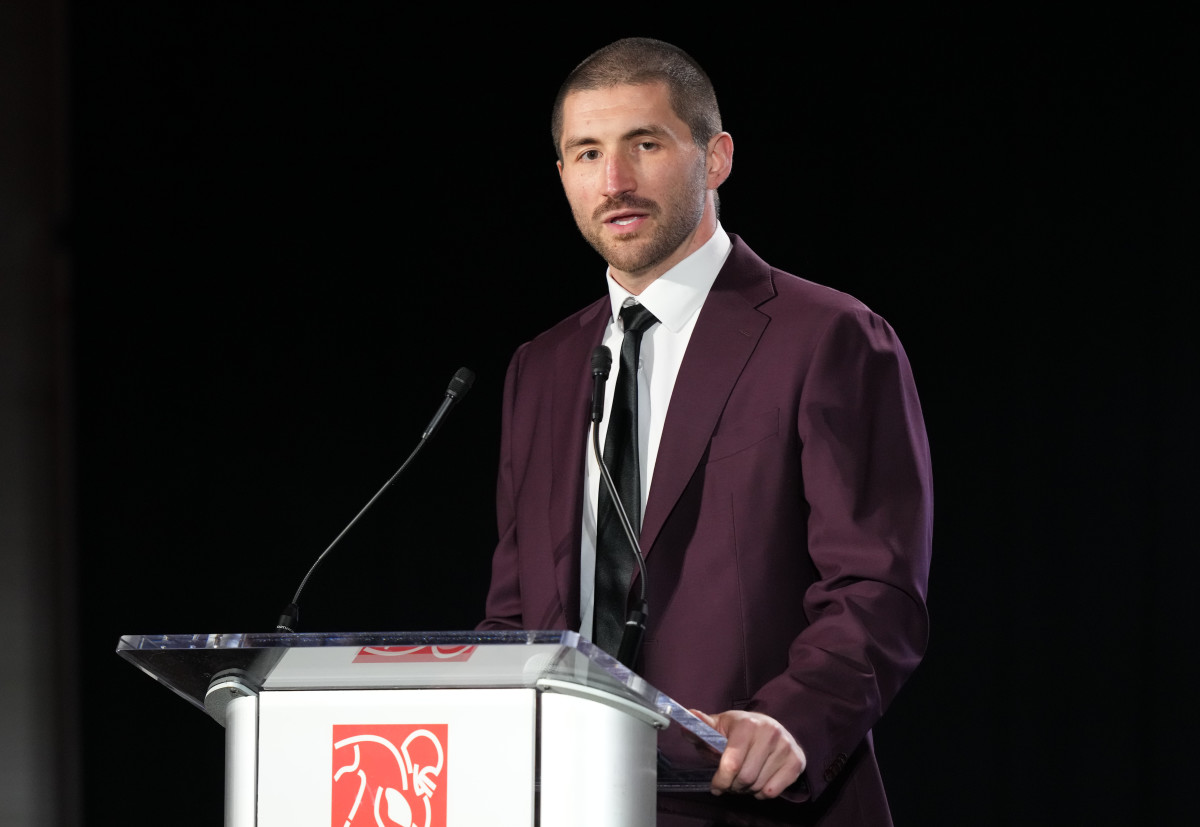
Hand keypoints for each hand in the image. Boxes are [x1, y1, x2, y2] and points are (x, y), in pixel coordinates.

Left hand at [691, 709, 805, 799]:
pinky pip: (774, 791)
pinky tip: (759, 781)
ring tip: (744, 780)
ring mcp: (786, 747)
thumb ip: (703, 727)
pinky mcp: (797, 761)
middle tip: (730, 783)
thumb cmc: (742, 730)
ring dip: (747, 790)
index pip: (732, 764)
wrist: (774, 727)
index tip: (715, 786)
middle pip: (745, 778)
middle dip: (733, 786)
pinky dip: (763, 793)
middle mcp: (770, 733)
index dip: (720, 780)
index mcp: (748, 724)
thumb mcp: (721, 725)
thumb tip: (687, 720)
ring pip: (759, 786)